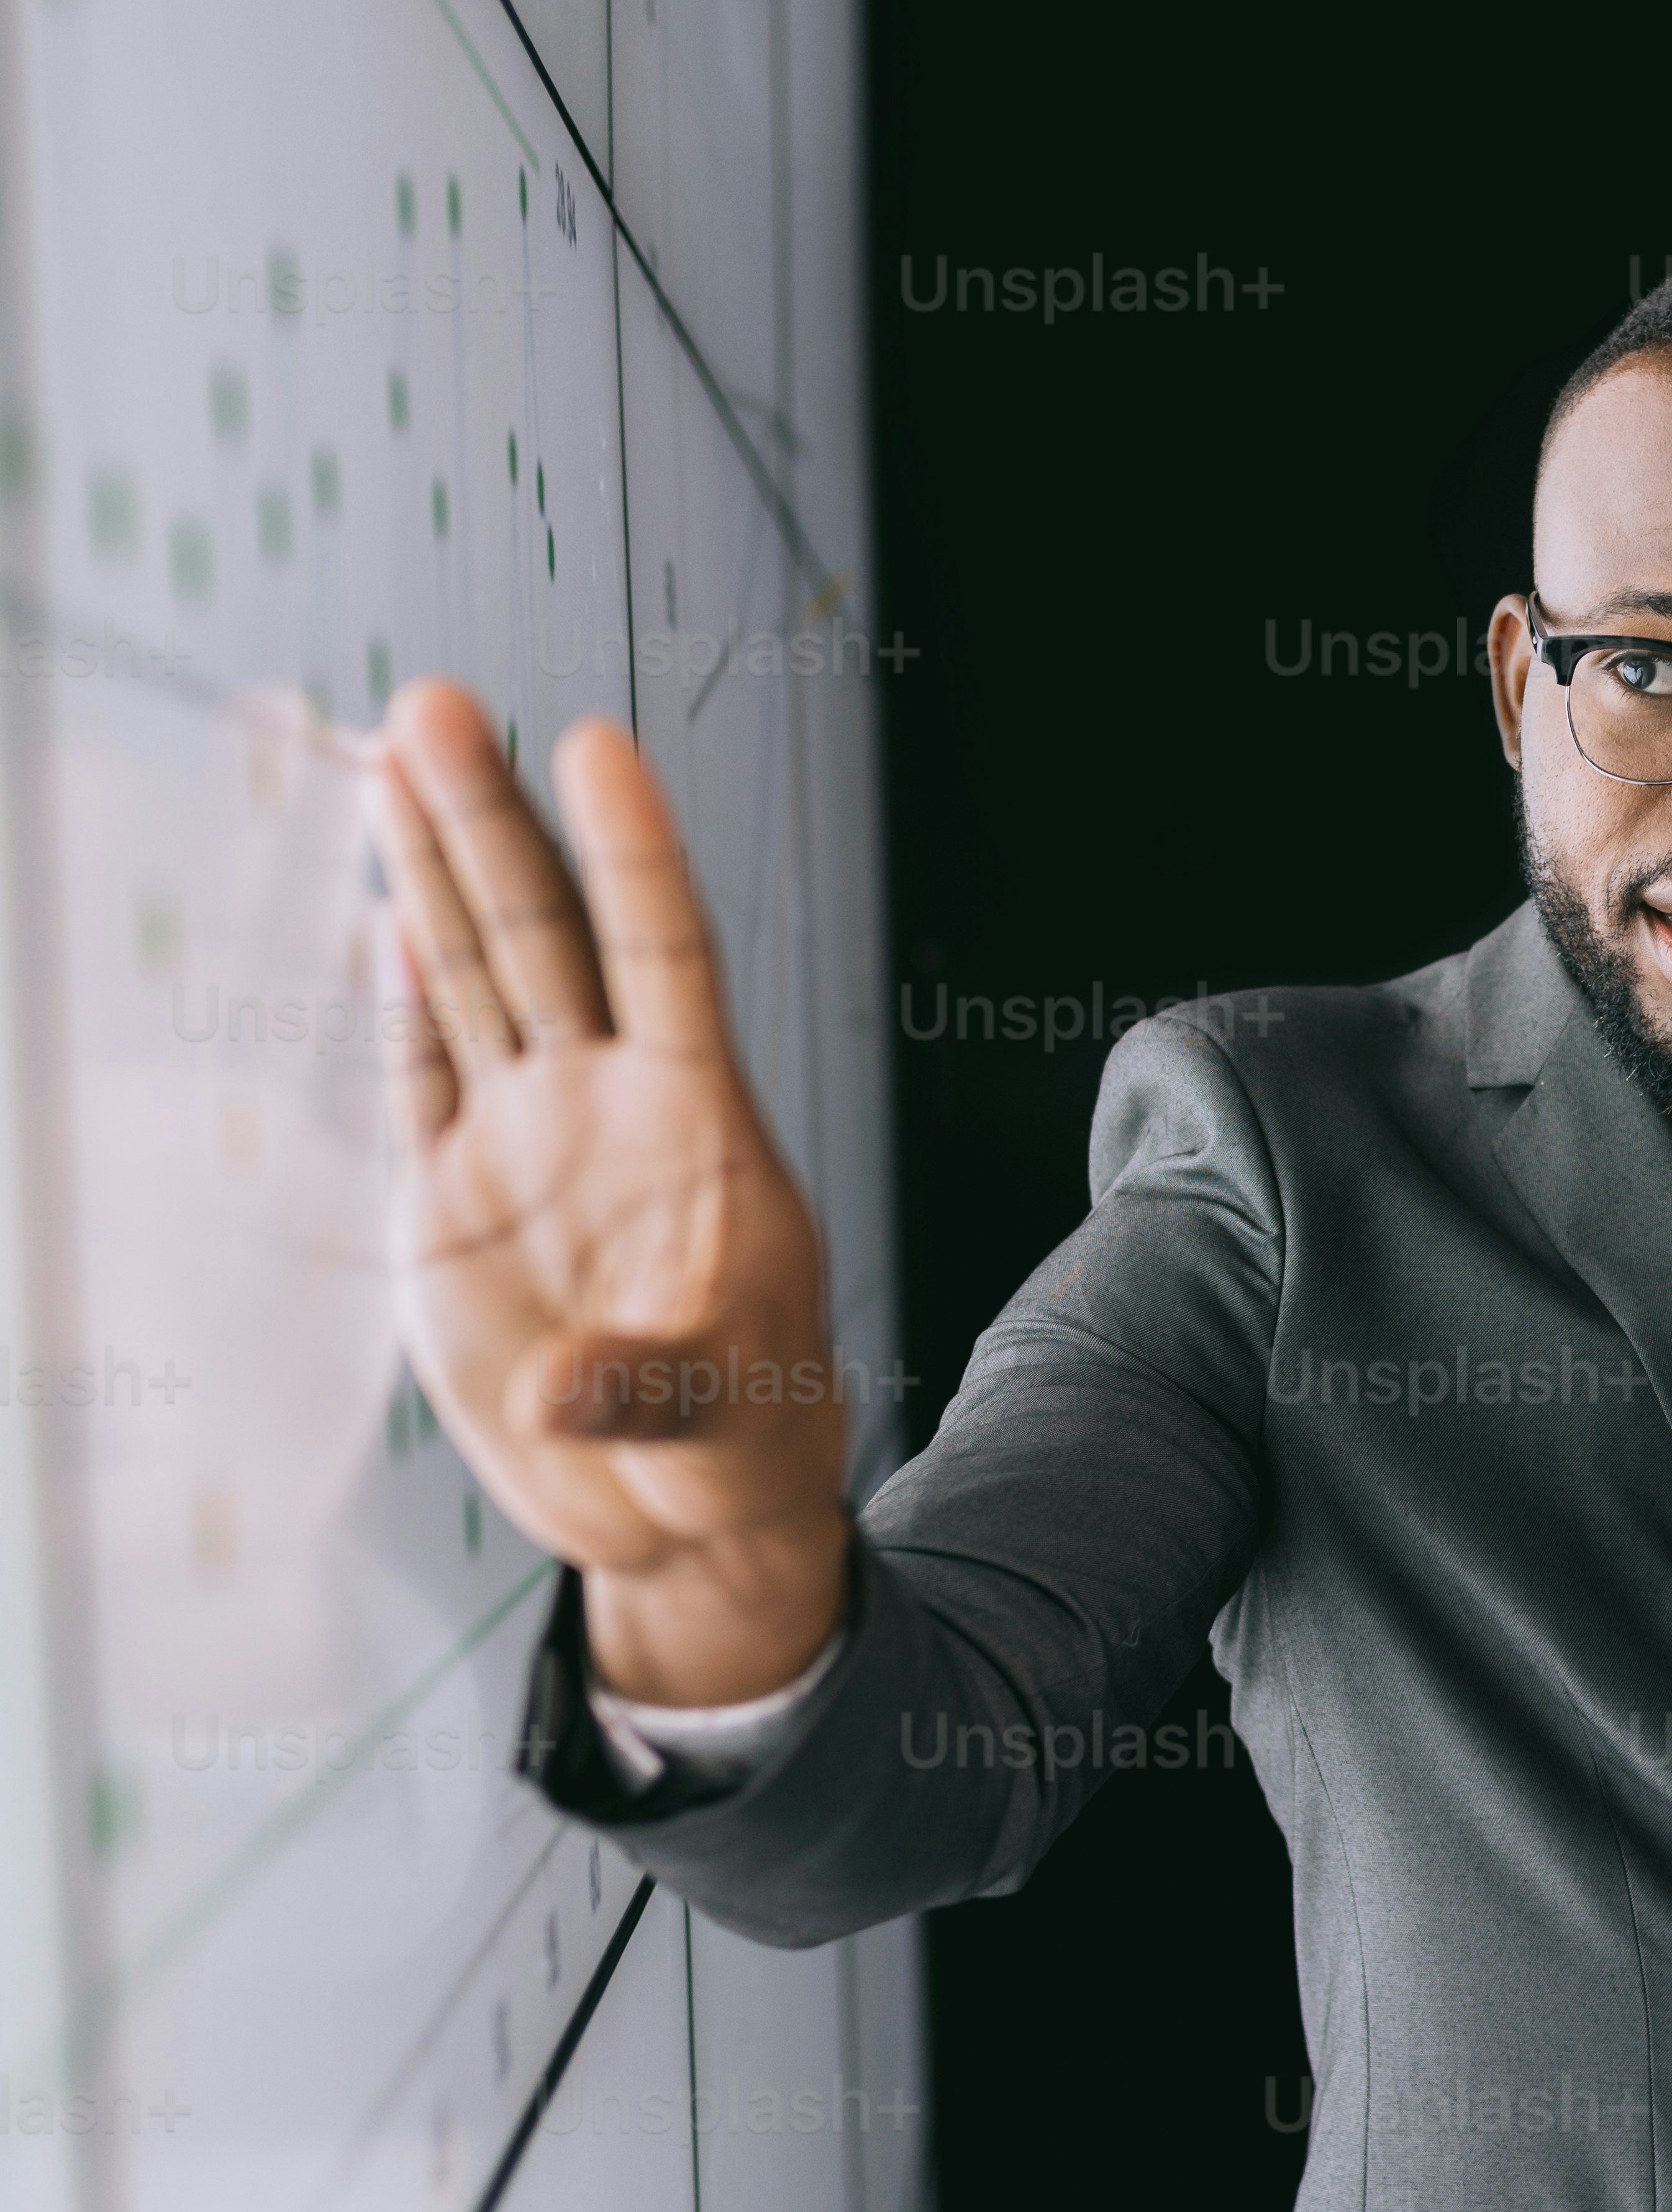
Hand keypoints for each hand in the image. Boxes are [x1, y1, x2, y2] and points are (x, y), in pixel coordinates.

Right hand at [371, 683, 848, 1701]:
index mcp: (698, 1126)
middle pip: (545, 935)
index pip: (665, 954)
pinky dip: (403, 1000)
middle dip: (489, 821)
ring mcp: (528, 1144)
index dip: (631, 853)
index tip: (597, 743)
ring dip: (434, 870)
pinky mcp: (455, 1203)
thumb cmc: (742, 1448)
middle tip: (437, 703)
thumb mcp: (723, 1423)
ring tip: (395, 749)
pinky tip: (389, 916)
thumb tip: (568, 1393)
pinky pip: (424, 1076)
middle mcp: (607, 1107)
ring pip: (476, 978)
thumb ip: (651, 1393)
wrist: (684, 1508)